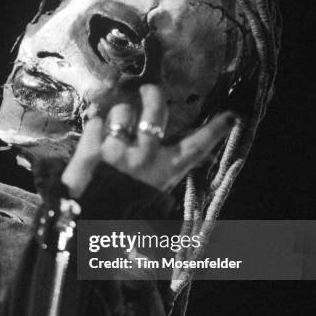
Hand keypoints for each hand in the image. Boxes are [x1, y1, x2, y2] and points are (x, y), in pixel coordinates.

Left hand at [61, 84, 234, 197]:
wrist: (85, 224)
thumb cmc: (121, 210)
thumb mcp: (153, 195)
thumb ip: (167, 172)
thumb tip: (195, 158)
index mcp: (164, 172)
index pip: (196, 147)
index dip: (215, 131)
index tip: (231, 116)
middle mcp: (144, 159)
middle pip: (156, 112)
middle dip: (153, 95)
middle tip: (147, 91)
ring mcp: (116, 153)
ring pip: (122, 112)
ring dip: (118, 115)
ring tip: (114, 128)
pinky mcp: (91, 150)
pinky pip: (95, 121)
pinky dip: (95, 126)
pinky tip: (95, 138)